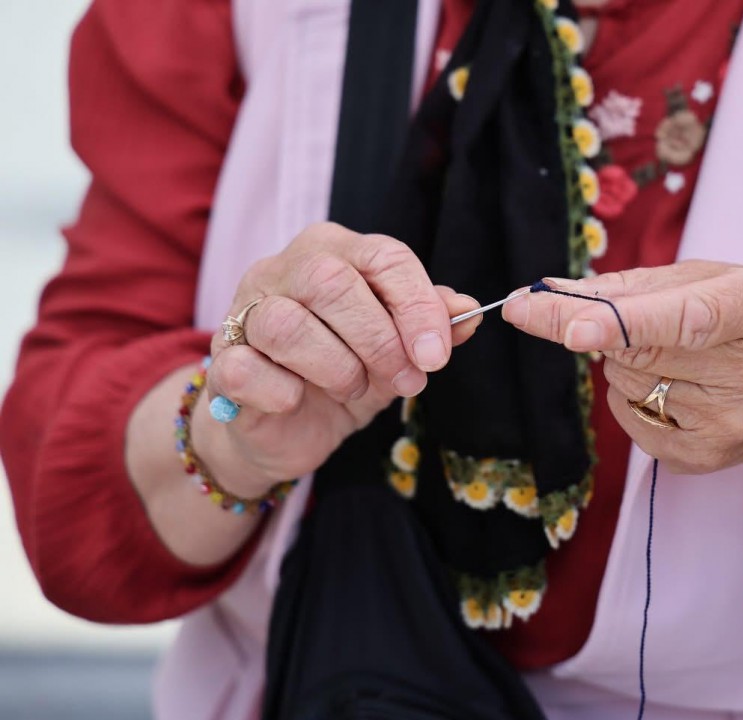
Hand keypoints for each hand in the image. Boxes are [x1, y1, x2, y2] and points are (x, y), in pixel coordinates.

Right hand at [196, 223, 481, 495]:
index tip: (437, 355)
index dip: (417, 305)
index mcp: (334, 252)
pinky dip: (283, 392)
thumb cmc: (344, 372)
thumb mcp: (397, 349)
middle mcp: (283, 269)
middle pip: (331, 281)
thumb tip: (469, 312)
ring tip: (353, 389)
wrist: (285, 428)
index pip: (383, 255)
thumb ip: (430, 326)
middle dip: (379, 339)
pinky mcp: (221, 361)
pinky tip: (298, 401)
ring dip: (337, 368)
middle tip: (405, 378)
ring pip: (287, 324)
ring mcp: (244, 311)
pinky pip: (247, 370)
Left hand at [502, 261, 742, 490]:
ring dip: (622, 360)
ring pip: (625, 383)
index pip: (688, 319)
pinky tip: (671, 385)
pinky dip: (629, 394)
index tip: (574, 329)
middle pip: (639, 353)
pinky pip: (626, 417)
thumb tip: (548, 293)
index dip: (626, 323)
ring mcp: (729, 425)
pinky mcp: (701, 458)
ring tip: (671, 353)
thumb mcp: (715, 280)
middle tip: (586, 313)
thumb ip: (633, 284)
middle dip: (594, 328)